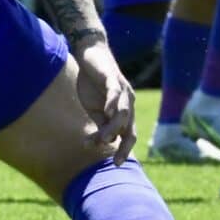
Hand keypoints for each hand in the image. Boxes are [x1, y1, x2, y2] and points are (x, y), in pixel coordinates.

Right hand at [72, 40, 136, 165]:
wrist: (89, 55)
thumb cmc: (92, 84)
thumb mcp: (94, 109)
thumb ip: (99, 124)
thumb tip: (101, 143)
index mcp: (124, 112)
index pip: (129, 134)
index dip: (124, 149)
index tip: (116, 164)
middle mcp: (128, 103)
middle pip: (130, 128)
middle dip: (123, 145)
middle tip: (115, 160)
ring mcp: (123, 90)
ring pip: (124, 114)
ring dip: (113, 128)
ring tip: (104, 139)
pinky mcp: (113, 78)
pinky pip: (116, 92)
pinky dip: (113, 103)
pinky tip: (108, 111)